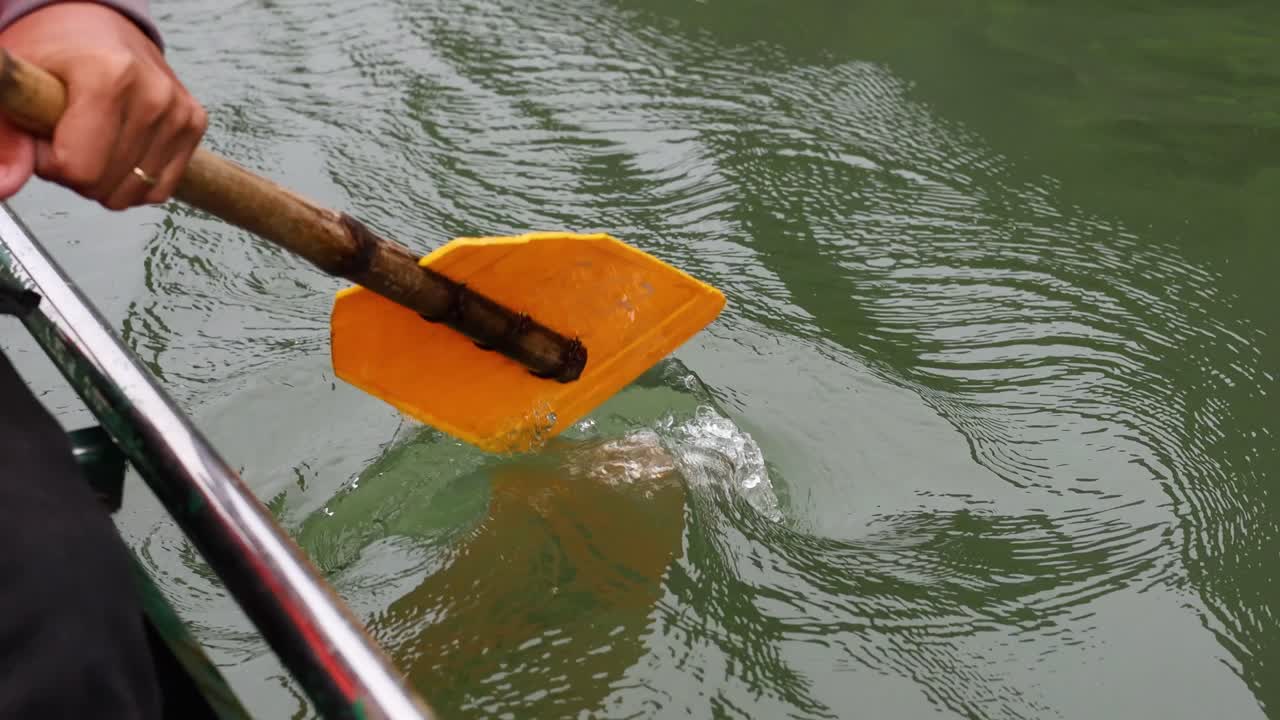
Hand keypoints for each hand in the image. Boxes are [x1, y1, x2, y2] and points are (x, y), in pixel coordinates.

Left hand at [0, 3, 206, 209]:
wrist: (96, 26)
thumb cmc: (54, 55)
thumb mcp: (14, 88)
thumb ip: (5, 138)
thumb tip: (7, 186)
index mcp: (109, 75)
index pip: (79, 168)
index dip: (50, 162)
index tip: (45, 133)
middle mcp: (154, 94)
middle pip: (105, 185)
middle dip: (76, 172)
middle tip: (68, 134)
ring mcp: (179, 111)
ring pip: (133, 193)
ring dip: (105, 178)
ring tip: (94, 139)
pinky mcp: (194, 123)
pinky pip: (160, 188)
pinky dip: (134, 181)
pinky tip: (120, 151)